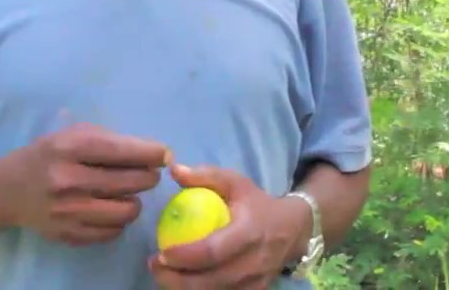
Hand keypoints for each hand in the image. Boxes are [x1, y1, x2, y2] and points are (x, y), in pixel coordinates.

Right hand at [7, 121, 169, 246]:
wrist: (8, 190)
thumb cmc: (47, 155)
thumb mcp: (71, 135)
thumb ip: (108, 141)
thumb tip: (154, 153)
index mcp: (70, 148)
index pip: (121, 151)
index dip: (150, 153)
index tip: (165, 154)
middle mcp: (69, 180)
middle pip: (130, 181)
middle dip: (148, 177)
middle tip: (149, 174)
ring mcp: (69, 211)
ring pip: (126, 210)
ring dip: (135, 201)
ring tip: (128, 193)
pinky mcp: (70, 234)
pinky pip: (112, 232)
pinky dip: (119, 221)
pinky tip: (111, 209)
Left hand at [148, 163, 310, 289]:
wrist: (293, 229)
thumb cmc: (256, 203)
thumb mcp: (235, 182)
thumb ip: (205, 176)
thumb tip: (174, 170)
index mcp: (249, 232)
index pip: (214, 251)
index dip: (185, 256)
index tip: (161, 253)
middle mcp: (255, 262)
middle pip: (212, 281)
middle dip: (178, 280)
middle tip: (155, 267)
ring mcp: (256, 282)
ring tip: (163, 275)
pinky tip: (182, 283)